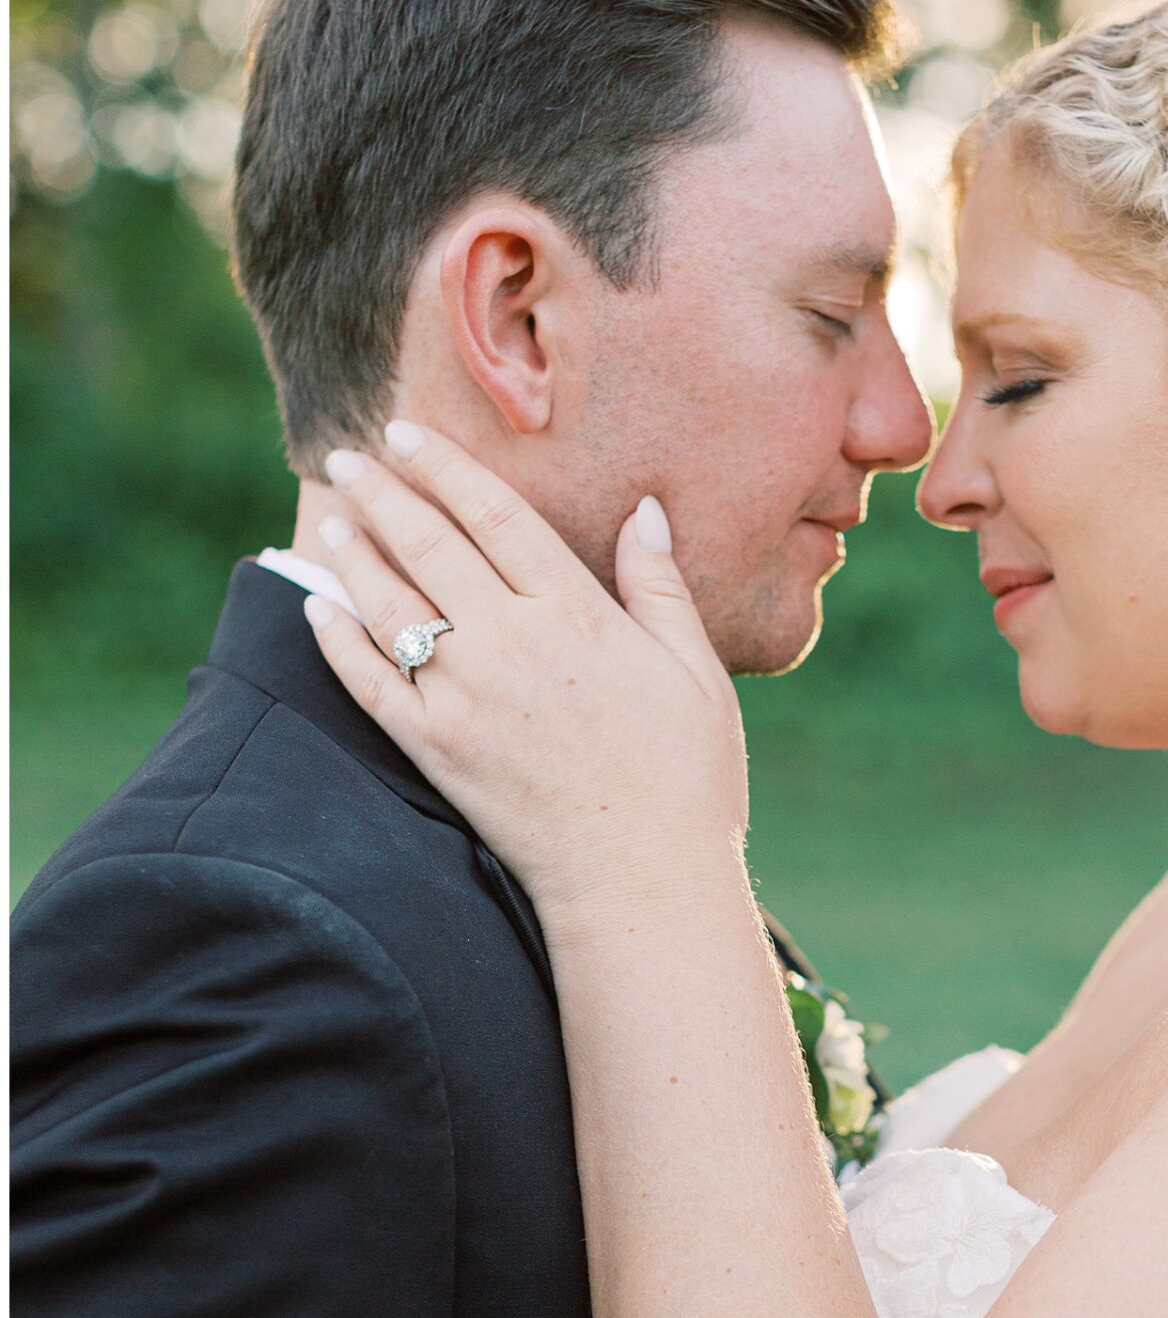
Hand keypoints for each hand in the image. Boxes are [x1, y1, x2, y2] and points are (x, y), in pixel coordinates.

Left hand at [303, 424, 748, 915]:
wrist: (641, 880)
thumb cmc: (686, 779)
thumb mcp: (696, 671)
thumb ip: (660, 587)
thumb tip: (645, 509)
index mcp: (575, 614)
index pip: (495, 516)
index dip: (446, 469)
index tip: (409, 436)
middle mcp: (510, 644)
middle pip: (430, 546)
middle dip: (384, 494)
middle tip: (350, 458)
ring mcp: (464, 697)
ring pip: (391, 605)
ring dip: (355, 555)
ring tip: (335, 518)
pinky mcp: (436, 750)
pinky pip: (369, 682)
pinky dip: (338, 641)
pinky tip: (321, 610)